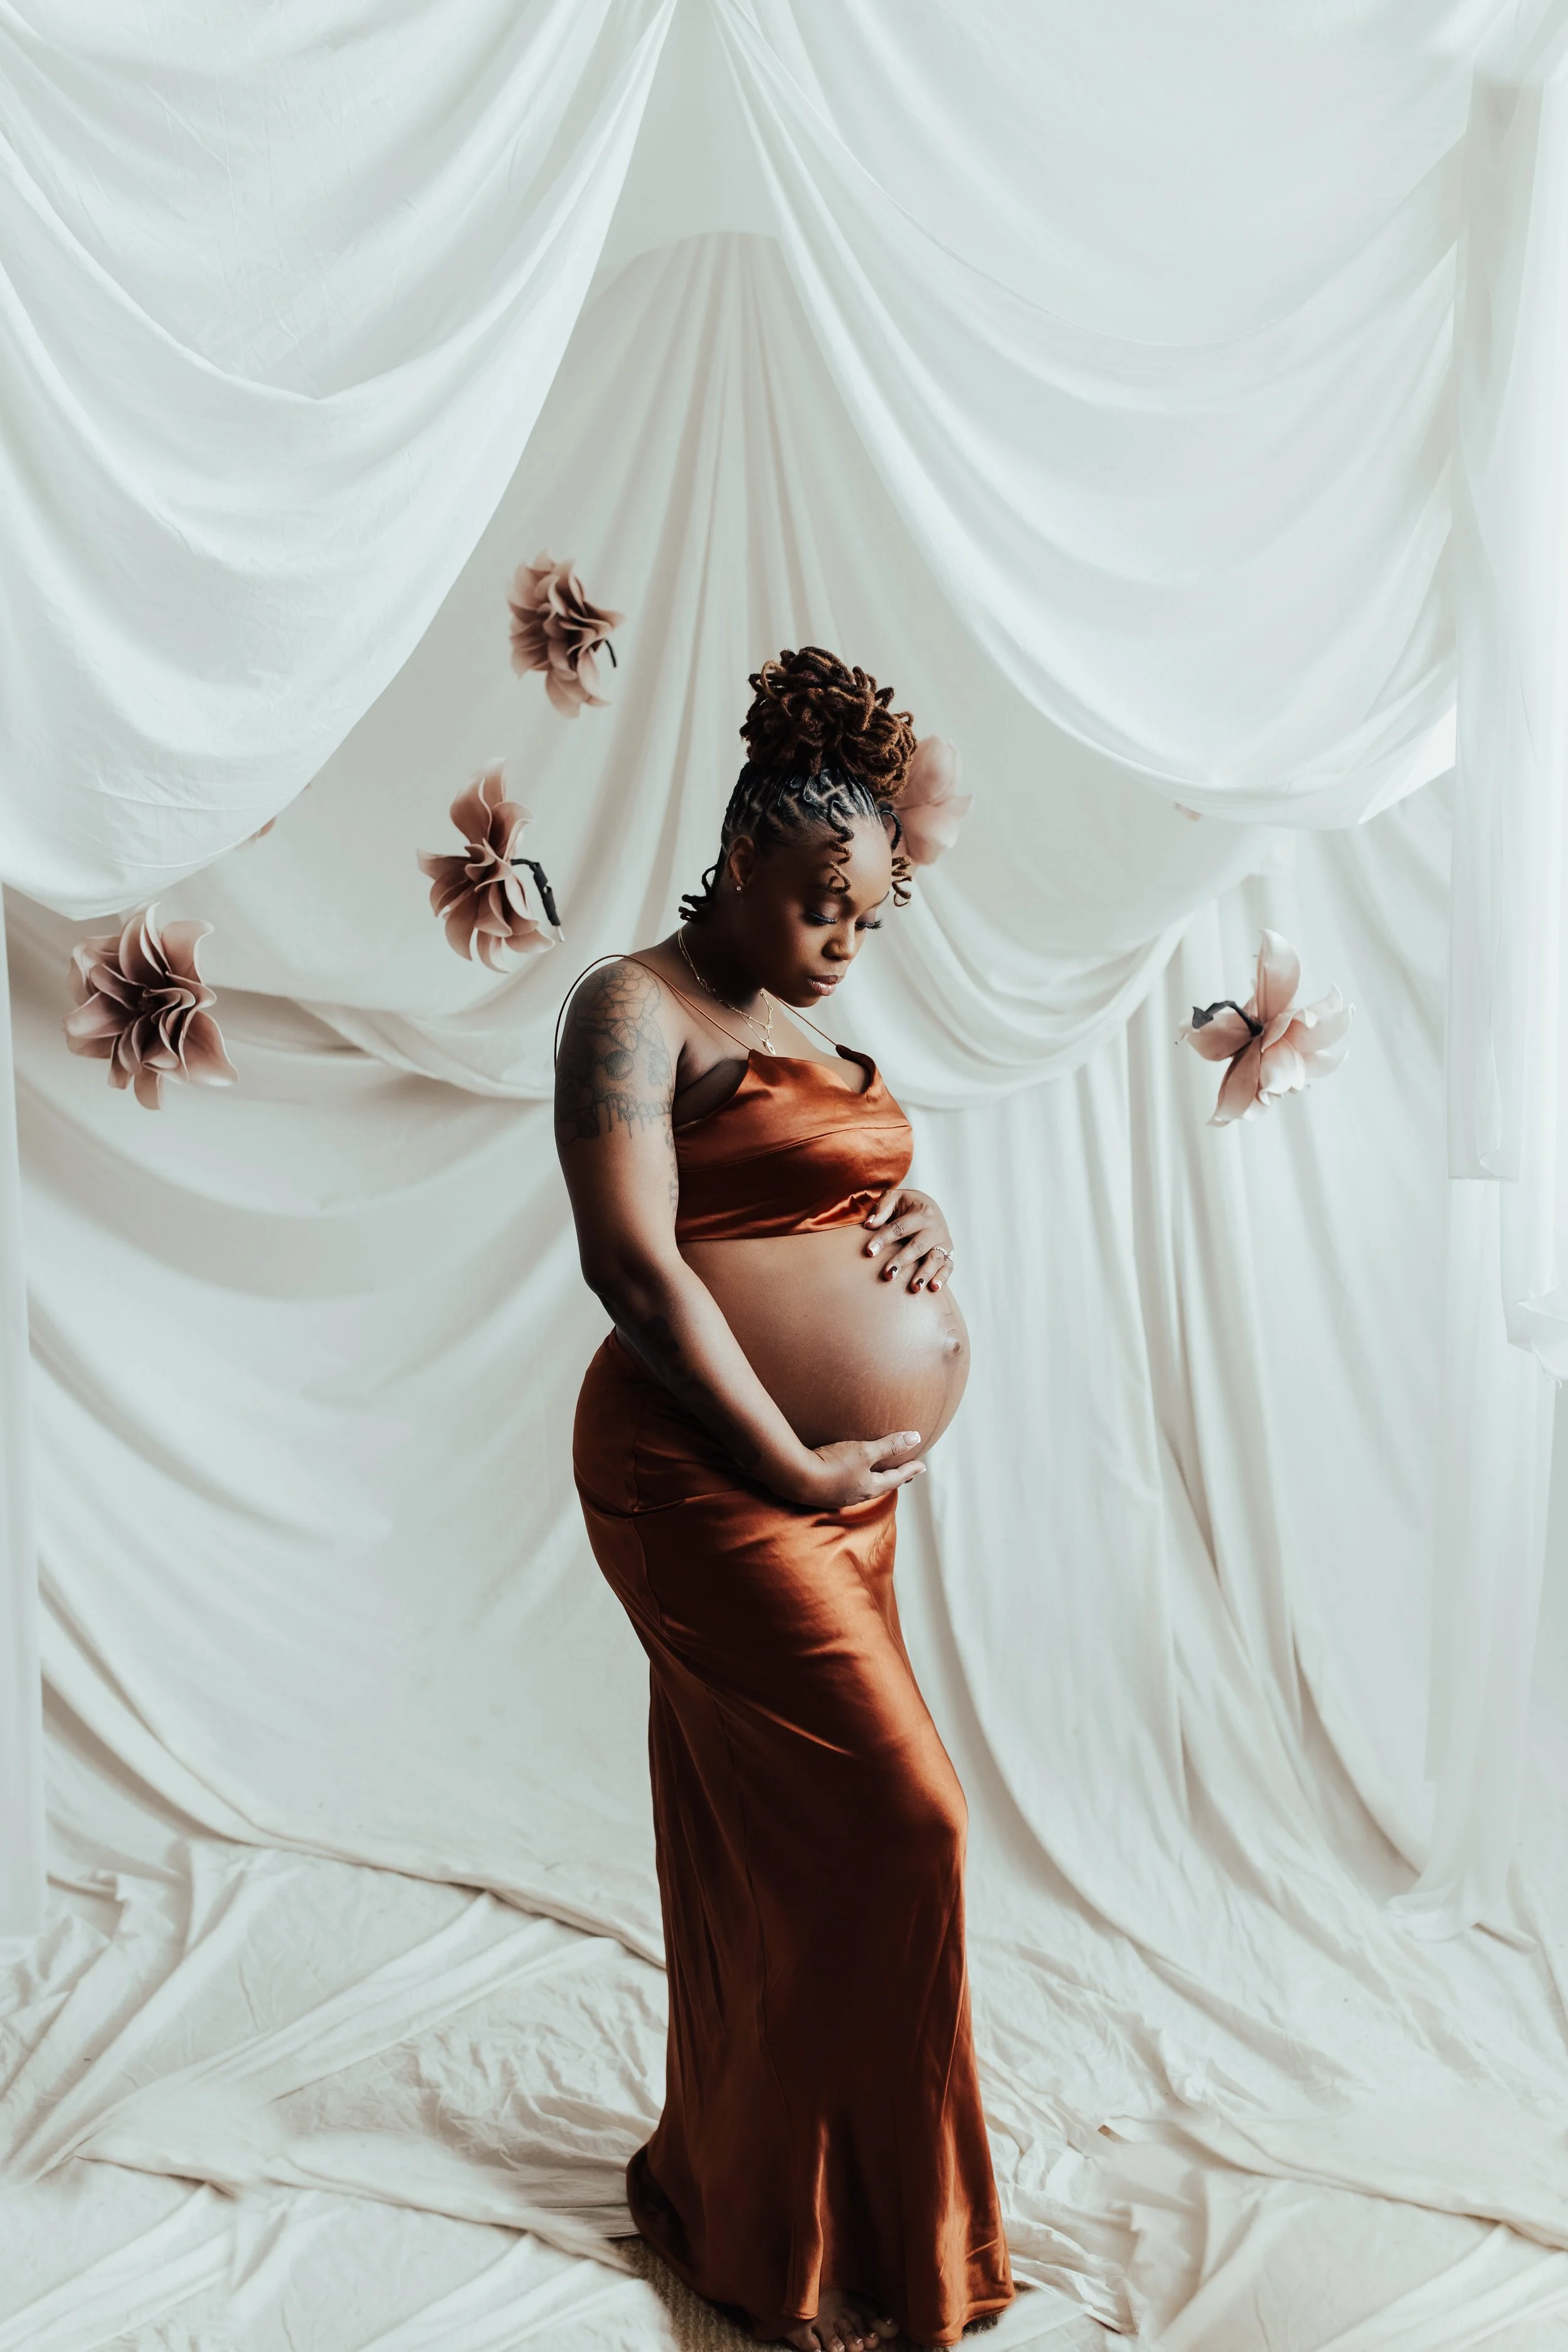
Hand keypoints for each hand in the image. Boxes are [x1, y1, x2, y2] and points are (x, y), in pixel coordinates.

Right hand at [780, 1432, 926, 1508]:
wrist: (796, 1477)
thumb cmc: (833, 1464)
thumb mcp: (864, 1451)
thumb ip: (890, 1445)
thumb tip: (916, 1437)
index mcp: (870, 1488)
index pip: (896, 1478)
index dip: (910, 1469)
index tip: (922, 1465)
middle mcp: (857, 1495)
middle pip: (882, 1486)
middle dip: (895, 1478)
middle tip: (907, 1474)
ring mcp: (840, 1496)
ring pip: (865, 1488)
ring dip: (877, 1480)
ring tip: (881, 1475)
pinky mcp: (825, 1492)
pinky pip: (849, 1487)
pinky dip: (858, 1481)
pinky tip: (851, 1478)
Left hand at [863, 1187, 954, 1291]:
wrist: (930, 1207)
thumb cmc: (907, 1205)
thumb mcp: (894, 1198)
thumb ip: (882, 1209)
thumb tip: (869, 1225)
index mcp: (921, 1213)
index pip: (900, 1227)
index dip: (884, 1239)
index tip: (869, 1252)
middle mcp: (934, 1228)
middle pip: (917, 1246)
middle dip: (902, 1261)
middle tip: (888, 1274)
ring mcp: (943, 1242)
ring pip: (935, 1259)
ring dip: (925, 1273)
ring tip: (914, 1287)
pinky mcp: (949, 1253)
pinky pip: (948, 1266)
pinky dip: (942, 1277)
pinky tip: (933, 1288)